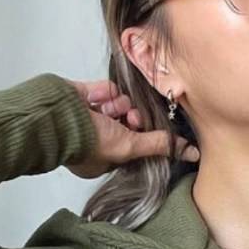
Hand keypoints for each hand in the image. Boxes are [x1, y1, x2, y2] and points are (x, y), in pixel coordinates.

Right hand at [62, 77, 199, 179]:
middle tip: (132, 117)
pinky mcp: (85, 95)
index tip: (146, 128)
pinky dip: (106, 92)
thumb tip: (191, 153)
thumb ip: (159, 145)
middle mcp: (97, 138)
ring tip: (111, 108)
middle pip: (130, 122)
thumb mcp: (129, 147)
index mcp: (103, 157)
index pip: (134, 144)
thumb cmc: (87, 141)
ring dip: (119, 105)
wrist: (57, 117)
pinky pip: (107, 91)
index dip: (144, 134)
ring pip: (120, 105)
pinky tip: (98, 97)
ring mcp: (91, 116)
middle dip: (133, 117)